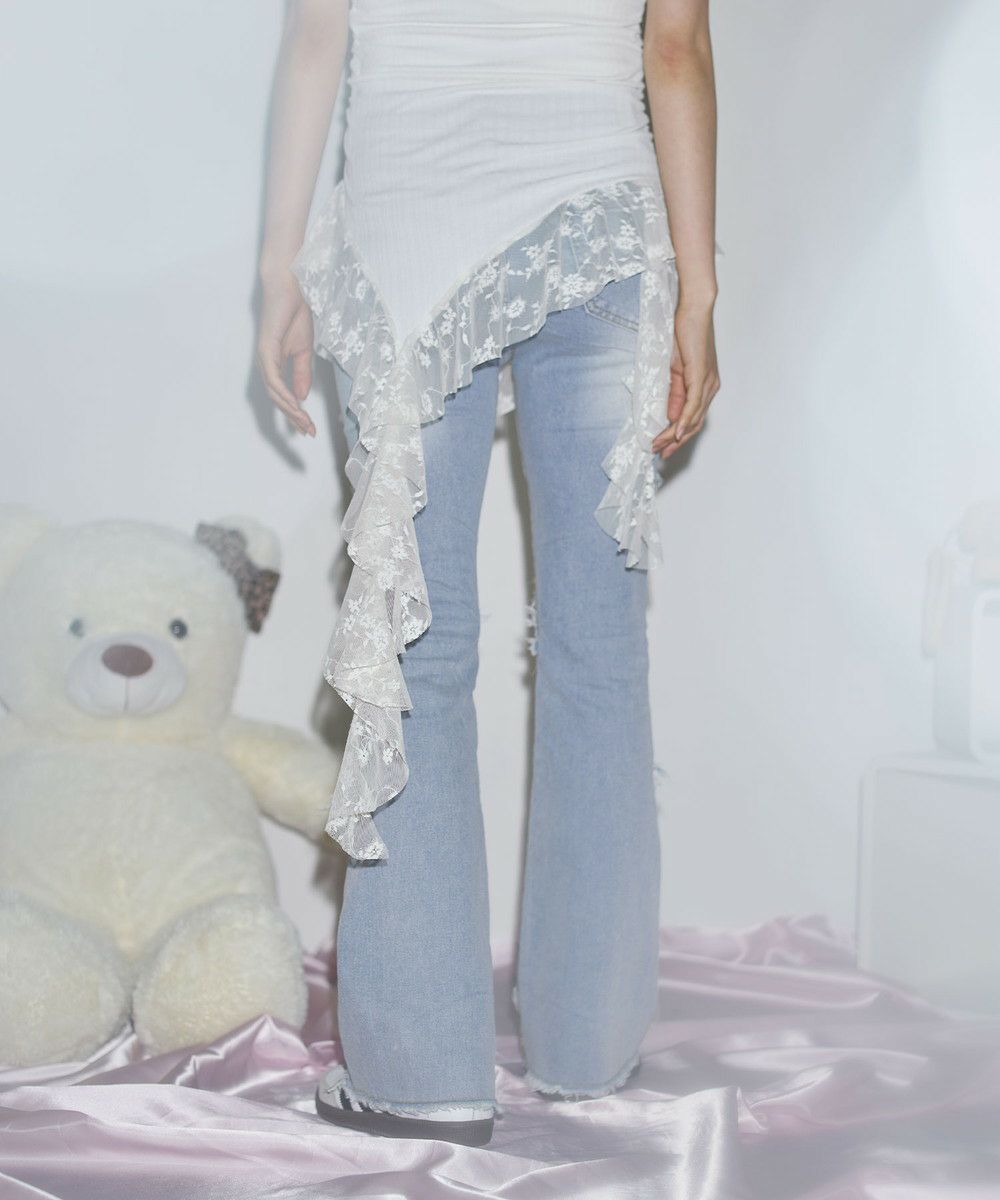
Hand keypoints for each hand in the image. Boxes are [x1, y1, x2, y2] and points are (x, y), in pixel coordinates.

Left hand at [256, 267, 315, 436]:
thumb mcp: (305, 351)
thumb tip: (301, 397)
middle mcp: (266, 365)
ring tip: (304, 422)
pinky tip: (294, 403)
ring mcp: (264, 358)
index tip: (310, 428)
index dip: (296, 413)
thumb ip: (302, 374)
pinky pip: (273, 378)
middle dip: (294, 417)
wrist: (291, 289)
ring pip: (274, 392)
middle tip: (309, 431)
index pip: (284, 396)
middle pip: (277, 399)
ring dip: (289, 409)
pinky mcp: (266, 350)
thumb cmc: (296, 315)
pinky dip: (283, 393)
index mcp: (275, 365)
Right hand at [652, 295, 719, 459]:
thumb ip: (674, 392)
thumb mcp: (676, 368)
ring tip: (659, 445)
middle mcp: (710, 388)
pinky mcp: (701, 376)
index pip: (693, 418)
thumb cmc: (685, 333)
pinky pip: (693, 405)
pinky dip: (683, 421)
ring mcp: (707, 383)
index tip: (663, 446)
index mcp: (705, 386)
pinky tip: (674, 433)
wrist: (694, 310)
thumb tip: (669, 414)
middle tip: (661, 453)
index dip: (678, 436)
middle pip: (695, 424)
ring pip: (693, 418)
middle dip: (676, 441)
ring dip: (674, 435)